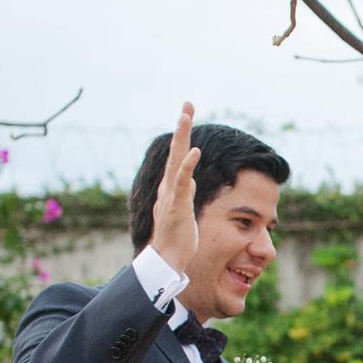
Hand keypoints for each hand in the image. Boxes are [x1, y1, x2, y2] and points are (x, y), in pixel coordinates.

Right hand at [150, 101, 201, 272]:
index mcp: (173, 186)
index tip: (188, 113)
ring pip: (176, 160)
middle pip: (175, 150)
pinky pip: (182, 182)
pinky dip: (187, 165)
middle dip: (182, 127)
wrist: (167, 258)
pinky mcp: (177, 205)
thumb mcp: (185, 209)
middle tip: (187, 104)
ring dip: (181, 138)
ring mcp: (171, 194)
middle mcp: (169, 186)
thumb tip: (192, 180)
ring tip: (185, 116)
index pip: (179, 154)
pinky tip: (195, 151)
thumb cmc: (176, 236)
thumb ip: (186, 193)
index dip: (183, 135)